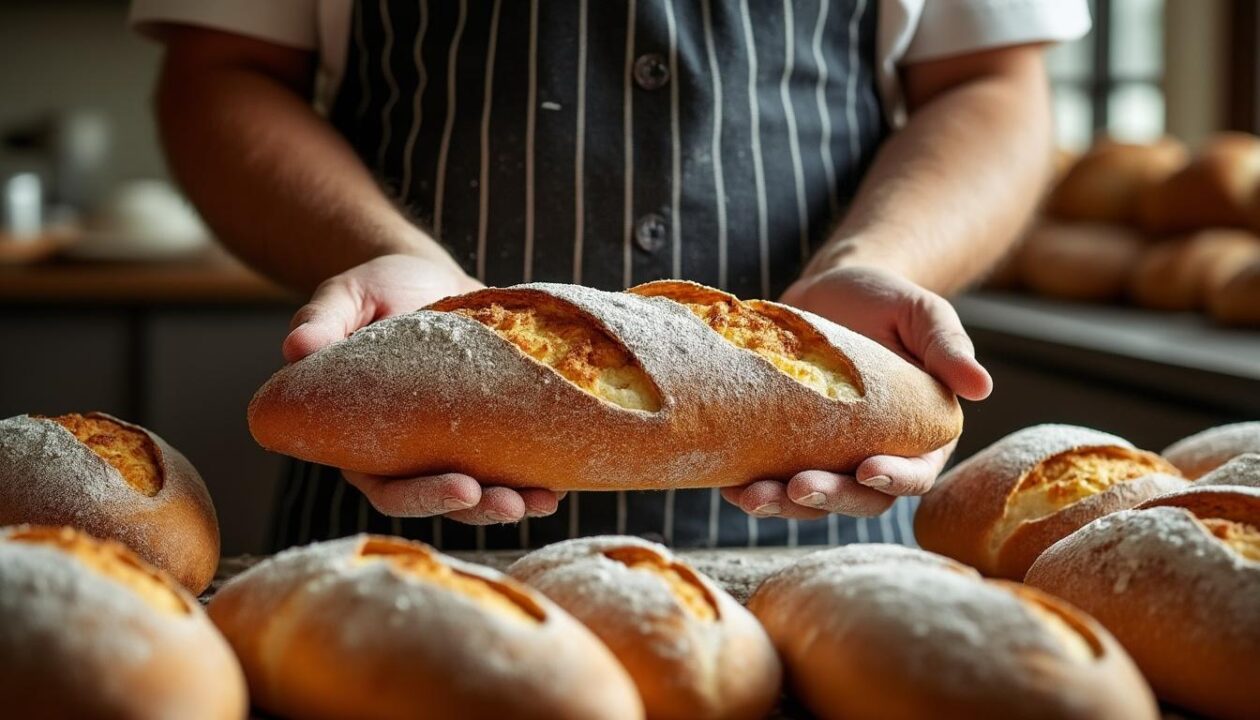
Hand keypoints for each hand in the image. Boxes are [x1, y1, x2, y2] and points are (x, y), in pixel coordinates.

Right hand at [284, 253, 562, 524]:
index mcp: (363, 440)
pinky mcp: (486, 433)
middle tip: (510, 504)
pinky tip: (560, 481)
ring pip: (479, 493)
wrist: (423, 279)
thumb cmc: (376, 290)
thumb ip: (322, 322)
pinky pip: (510, 466)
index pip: (388, 486)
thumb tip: (295, 347)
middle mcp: (407, 455)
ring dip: (511, 503)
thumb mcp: (344, 297)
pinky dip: (535, 475)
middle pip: (440, 500)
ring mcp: (450, 449)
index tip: (461, 486)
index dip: (423, 497)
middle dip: (477, 508)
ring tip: (543, 501)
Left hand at [723, 265, 990, 519]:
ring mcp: (829, 457)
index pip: (915, 472)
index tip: (869, 471)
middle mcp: (875, 456)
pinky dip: (750, 487)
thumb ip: (949, 348)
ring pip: (810, 499)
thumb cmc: (887, 301)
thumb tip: (982, 387)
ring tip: (751, 497)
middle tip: (799, 488)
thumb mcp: (923, 314)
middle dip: (828, 498)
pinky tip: (728, 486)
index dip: (895, 479)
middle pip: (858, 498)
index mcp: (921, 435)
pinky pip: (772, 478)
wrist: (832, 290)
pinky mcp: (789, 448)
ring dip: (782, 504)